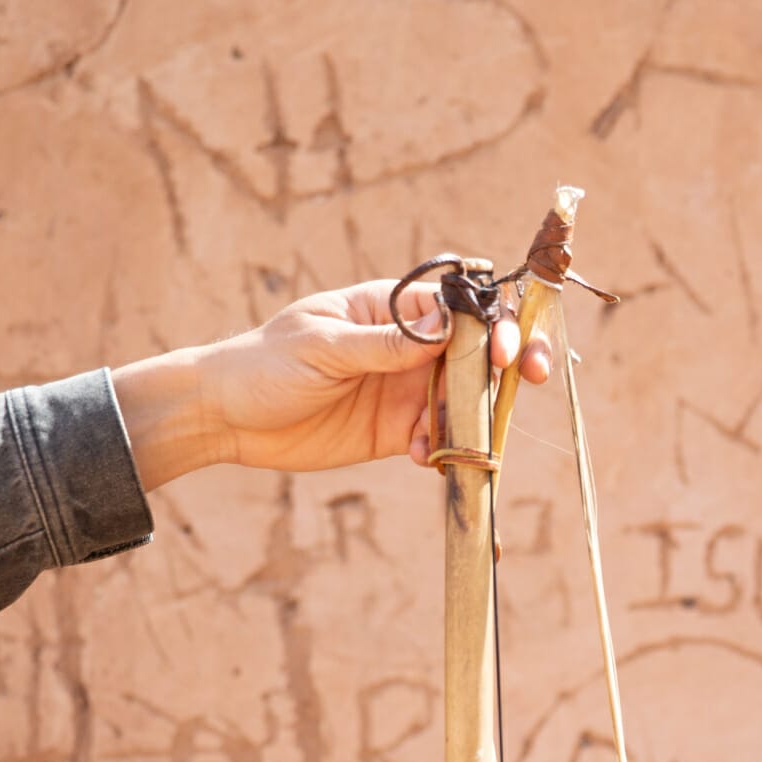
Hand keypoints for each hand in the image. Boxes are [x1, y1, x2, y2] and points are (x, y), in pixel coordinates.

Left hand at [111, 280, 554, 487]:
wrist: (228, 418)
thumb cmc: (266, 364)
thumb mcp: (322, 347)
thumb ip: (383, 342)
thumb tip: (441, 327)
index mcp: (393, 307)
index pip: (459, 304)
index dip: (492, 320)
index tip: (502, 348)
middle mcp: (410, 345)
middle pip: (478, 348)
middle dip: (511, 361)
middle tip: (533, 377)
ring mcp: (407, 389)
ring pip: (467, 397)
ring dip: (478, 415)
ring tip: (463, 435)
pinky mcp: (399, 432)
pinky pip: (441, 439)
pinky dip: (445, 449)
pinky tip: (423, 457)